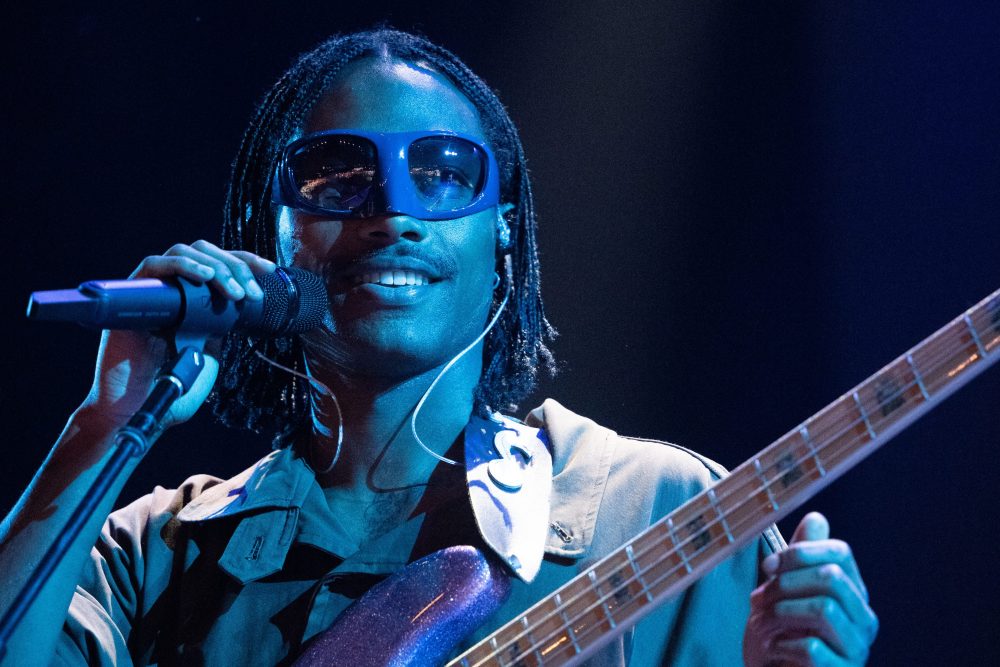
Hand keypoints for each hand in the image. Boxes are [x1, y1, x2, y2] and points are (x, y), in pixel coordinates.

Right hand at [80, 240, 276, 430]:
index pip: (220, 265)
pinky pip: (153, 265)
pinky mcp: (130, 296)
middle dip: (235, 267)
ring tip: (234, 293)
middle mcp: (172, 290)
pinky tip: (205, 277)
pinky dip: (182, 265)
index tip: (270, 272)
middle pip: (205, 252)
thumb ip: (219, 328)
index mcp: (194, 302)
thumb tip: (241, 305)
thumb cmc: (173, 389)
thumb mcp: (208, 355)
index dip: (245, 262)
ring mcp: (151, 291)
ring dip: (216, 266)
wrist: (139, 410)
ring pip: (183, 251)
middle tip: (250, 294)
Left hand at [743, 512, 877, 665]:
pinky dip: (784, 644)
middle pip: (831, 577)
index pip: (840, 553)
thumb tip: (816, 517)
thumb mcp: (786, 592)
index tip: (767, 566)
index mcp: (852, 591)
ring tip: (760, 623)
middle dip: (785, 584)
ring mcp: (857, 647)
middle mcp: (863, 618)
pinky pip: (814, 648)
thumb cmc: (784, 634)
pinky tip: (774, 648)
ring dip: (780, 613)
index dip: (800, 552)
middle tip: (758, 600)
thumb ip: (801, 559)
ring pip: (824, 608)